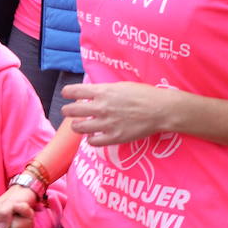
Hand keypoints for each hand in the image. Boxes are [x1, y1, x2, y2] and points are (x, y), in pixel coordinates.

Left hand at [60, 82, 187, 146]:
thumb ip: (105, 90)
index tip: (66, 94)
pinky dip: (90, 139)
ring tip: (78, 125)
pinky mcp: (114, 137)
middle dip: (68, 111)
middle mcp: (101, 107)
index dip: (67, 93)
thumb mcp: (121, 85)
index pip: (74, 91)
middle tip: (69, 111)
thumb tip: (92, 92)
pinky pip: (93, 142)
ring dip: (76, 125)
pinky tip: (93, 136)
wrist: (160, 109)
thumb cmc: (144, 94)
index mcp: (102, 92)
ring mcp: (106, 124)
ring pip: (79, 127)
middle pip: (72, 111)